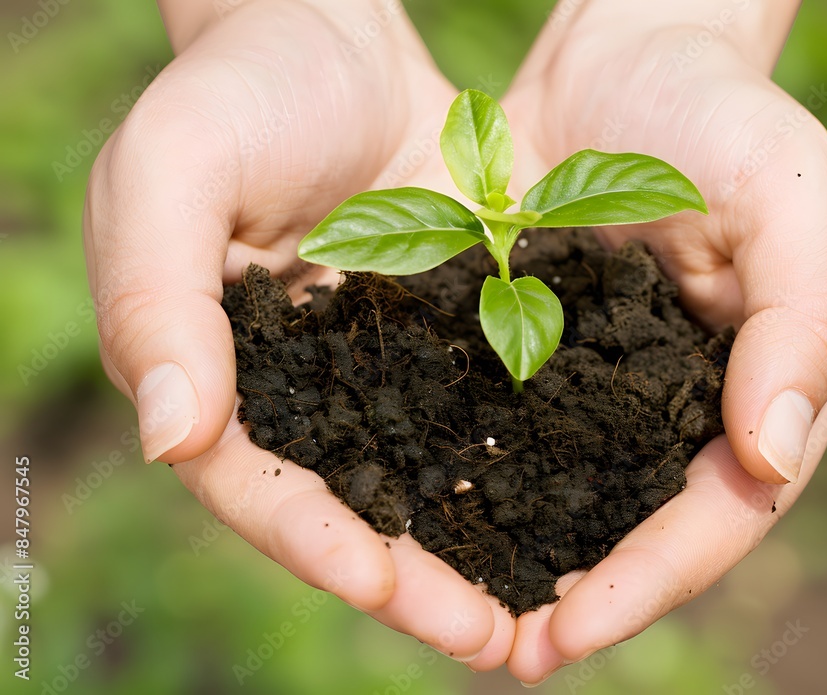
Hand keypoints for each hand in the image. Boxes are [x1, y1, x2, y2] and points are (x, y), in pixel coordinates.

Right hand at [83, 0, 513, 667]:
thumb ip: (156, 294)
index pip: (259, 482)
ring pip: (426, 480)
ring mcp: (379, 368)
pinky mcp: (446, 334)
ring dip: (479, 550)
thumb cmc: (239, 91)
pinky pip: (482, 415)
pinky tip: (577, 512)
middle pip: (353, 507)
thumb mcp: (175, 169)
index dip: (315, 540)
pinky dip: (520, 469)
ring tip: (544, 617)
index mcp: (221, 373)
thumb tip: (171, 434)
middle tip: (492, 643)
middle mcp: (301, 391)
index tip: (383, 587)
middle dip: (416, 581)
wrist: (329, 34)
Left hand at [501, 3, 826, 682]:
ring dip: (505, 557)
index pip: (717, 513)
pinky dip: (457, 470)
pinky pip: (490, 423)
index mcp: (753, 391)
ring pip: (556, 492)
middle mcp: (671, 406)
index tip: (578, 628)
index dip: (654, 579)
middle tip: (505, 654)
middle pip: (631, 526)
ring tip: (442, 613)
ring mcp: (592, 382)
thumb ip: (806, 324)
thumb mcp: (793, 200)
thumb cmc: (723, 117)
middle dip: (575, 596)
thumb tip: (773, 458)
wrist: (624, 53)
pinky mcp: (520, 344)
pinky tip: (408, 509)